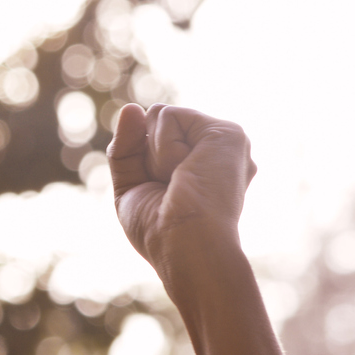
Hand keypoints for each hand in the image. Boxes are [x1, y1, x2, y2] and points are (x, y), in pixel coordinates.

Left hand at [107, 104, 255, 298]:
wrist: (185, 247)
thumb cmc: (159, 231)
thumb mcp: (131, 185)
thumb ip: (126, 147)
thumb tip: (131, 107)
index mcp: (199, 167)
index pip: (148, 140)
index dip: (140, 166)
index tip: (162, 198)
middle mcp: (215, 153)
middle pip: (152, 124)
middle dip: (145, 157)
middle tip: (171, 189)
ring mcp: (224, 142)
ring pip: (159, 116)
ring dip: (155, 155)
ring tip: (180, 181)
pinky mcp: (228, 132)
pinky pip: (168, 115)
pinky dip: (163, 146)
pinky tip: (185, 170)